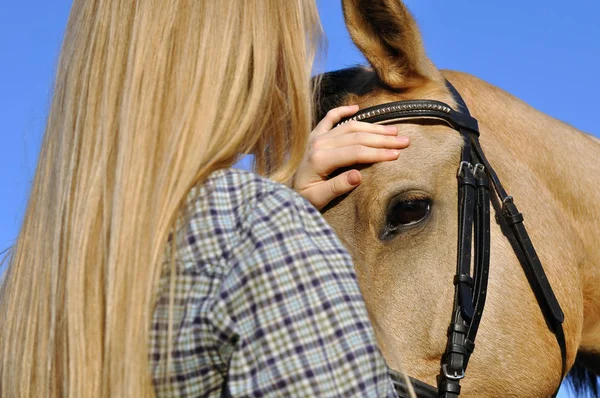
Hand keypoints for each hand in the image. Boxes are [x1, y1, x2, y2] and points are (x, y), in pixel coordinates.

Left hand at [294, 105, 409, 209]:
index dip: (378, 152)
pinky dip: (342, 111)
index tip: (397, 154)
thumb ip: (337, 187)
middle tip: (405, 141)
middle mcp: (319, 143)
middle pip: (357, 137)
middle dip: (383, 139)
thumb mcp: (319, 199)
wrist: (287, 193)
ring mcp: (317, 137)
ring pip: (349, 127)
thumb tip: (359, 176)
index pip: (356, 152)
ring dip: (373, 127)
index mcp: (321, 159)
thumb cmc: (304, 198)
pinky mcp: (315, 136)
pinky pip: (329, 118)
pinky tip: (356, 108)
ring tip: (394, 130)